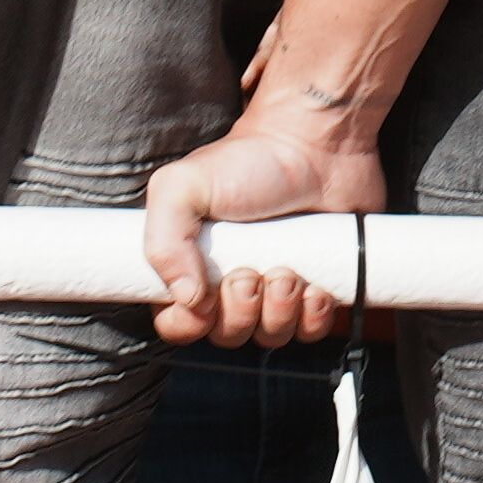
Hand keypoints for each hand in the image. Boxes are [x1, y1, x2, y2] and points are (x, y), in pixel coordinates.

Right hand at [138, 91, 399, 346]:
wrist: (319, 144)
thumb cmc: (248, 161)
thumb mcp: (183, 186)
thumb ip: (163, 239)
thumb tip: (185, 299)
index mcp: (190, 266)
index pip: (176, 325)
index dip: (188, 325)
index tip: (204, 297)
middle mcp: (230, 284)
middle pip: (227, 336)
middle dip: (240, 311)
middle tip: (252, 271)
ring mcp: (276, 289)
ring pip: (270, 337)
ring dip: (279, 311)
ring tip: (288, 269)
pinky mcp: (319, 288)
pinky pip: (312, 331)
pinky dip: (313, 316)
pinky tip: (315, 284)